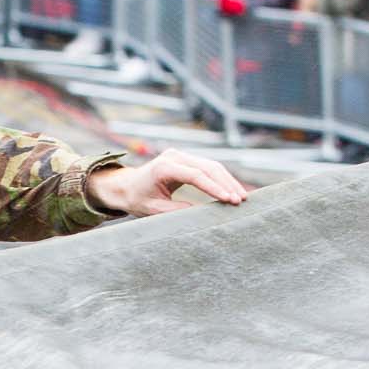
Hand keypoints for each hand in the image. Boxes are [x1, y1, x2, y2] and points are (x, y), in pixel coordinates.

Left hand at [86, 150, 247, 216]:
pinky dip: (221, 178)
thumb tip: (201, 213)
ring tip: (242, 196)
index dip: (214, 188)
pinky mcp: (186, 159)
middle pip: (208, 167)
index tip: (228, 200)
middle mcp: (174, 156)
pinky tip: (232, 190)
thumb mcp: (153, 210)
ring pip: (211, 166)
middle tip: (241, 200)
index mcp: (164, 167)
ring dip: (228, 181)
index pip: (195, 175)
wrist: (125, 186)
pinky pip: (208, 167)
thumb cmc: (136, 199)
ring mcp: (181, 155)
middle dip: (226, 184)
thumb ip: (175, 211)